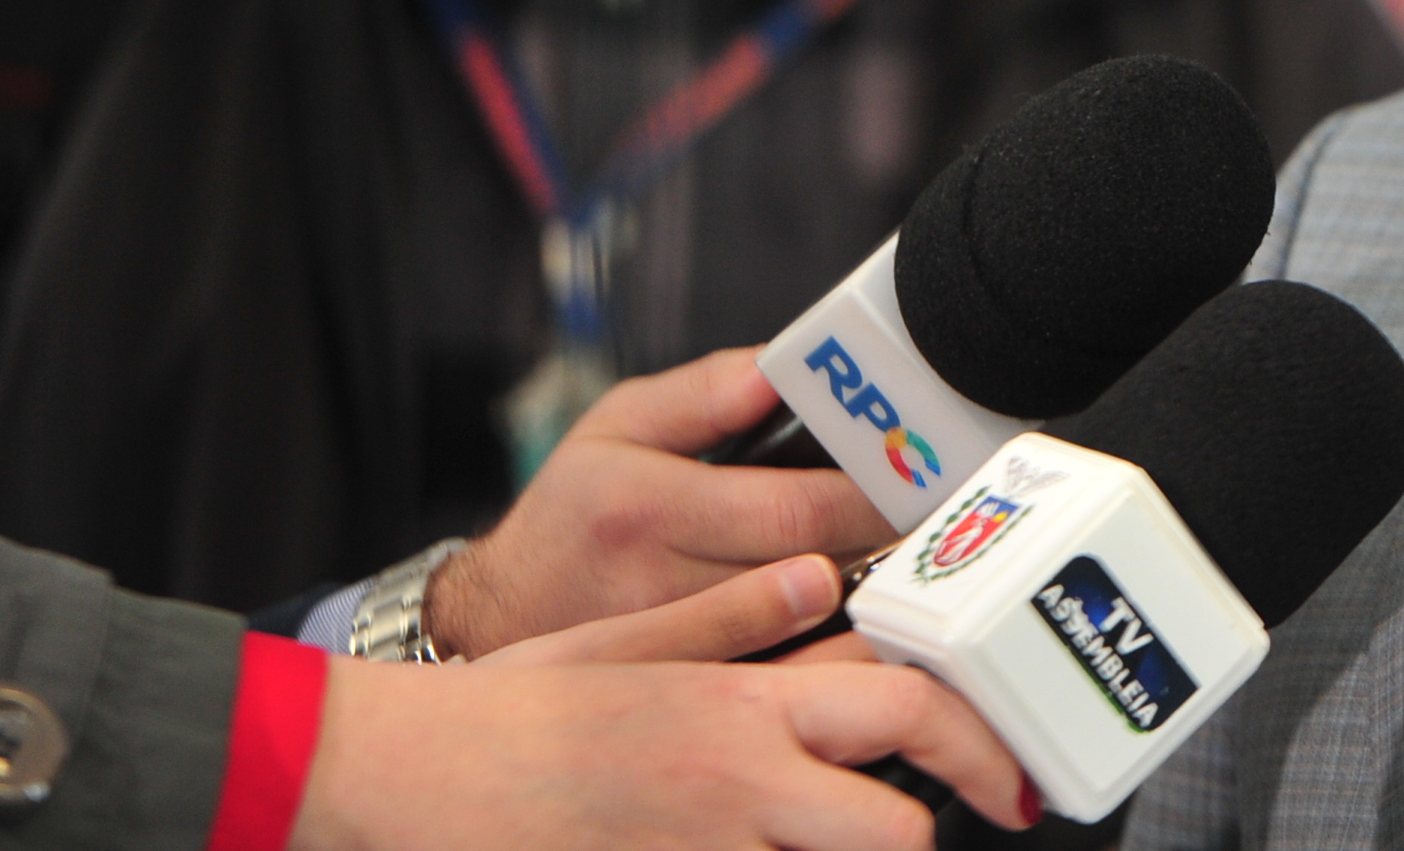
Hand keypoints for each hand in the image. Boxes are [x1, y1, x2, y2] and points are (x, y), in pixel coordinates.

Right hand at [291, 629, 1036, 849]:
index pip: (901, 704)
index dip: (976, 740)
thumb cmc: (503, 712)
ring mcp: (704, 850)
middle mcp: (734, 785)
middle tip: (973, 820)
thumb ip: (729, 618)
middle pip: (895, 828)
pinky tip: (771, 846)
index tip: (1010, 769)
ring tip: (845, 827)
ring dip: (848, 848)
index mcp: (736, 704)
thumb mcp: (622, 640)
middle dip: (935, 828)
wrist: (393, 780)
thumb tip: (819, 579)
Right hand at [427, 348, 891, 658]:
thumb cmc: (571, 516)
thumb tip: (784, 365)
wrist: (497, 622)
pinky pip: (782, 672)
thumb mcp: (619, 424)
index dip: (872, 498)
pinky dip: (828, 647)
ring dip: (867, 599)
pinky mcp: (691, 691)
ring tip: (911, 564)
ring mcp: (677, 652)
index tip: (924, 475)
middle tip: (939, 517)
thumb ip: (707, 390)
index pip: (792, 512)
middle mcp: (661, 586)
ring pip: (805, 631)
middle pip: (812, 573)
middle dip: (886, 544)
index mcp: (650, 508)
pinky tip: (859, 622)